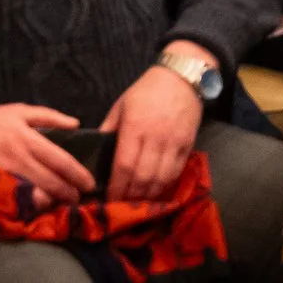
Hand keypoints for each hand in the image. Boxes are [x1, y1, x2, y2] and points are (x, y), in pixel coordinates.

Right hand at [0, 103, 96, 202]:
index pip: (61, 160)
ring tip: (62, 205)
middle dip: (68, 193)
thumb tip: (75, 124)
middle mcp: (19, 158)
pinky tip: (37, 209)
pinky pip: (13, 199)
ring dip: (51, 201)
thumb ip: (49, 116)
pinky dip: (28, 205)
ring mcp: (4, 174)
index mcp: (28, 138)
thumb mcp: (18, 111)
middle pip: (51, 181)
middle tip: (79, 201)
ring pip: (35, 193)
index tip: (89, 185)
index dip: (78, 175)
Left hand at [99, 50, 206, 203]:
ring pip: (161, 178)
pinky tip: (157, 190)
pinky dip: (166, 185)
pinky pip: (177, 171)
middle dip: (131, 196)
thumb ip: (108, 130)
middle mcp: (155, 137)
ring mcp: (173, 141)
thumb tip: (95, 154)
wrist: (181, 78)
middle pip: (142, 177)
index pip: (123, 166)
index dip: (116, 187)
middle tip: (122, 205)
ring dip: (148, 195)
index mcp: (134, 127)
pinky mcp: (188, 143)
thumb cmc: (146, 91)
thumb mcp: (120, 106)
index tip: (109, 199)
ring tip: (138, 201)